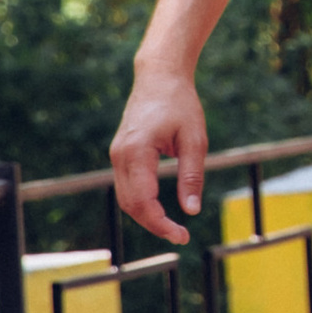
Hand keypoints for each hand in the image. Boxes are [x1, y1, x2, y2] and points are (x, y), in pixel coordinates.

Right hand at [111, 63, 206, 246]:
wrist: (160, 76)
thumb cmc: (181, 104)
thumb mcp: (195, 140)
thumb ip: (192, 176)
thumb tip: (191, 211)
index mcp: (137, 152)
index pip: (143, 202)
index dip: (161, 224)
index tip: (183, 235)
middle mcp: (120, 156)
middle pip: (130, 205)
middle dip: (154, 225)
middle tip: (181, 235)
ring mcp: (116, 155)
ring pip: (125, 199)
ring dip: (146, 216)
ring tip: (172, 227)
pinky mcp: (120, 154)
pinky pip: (126, 187)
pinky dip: (140, 203)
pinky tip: (160, 210)